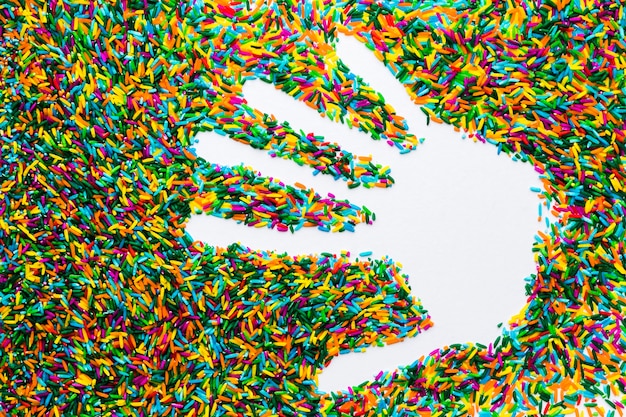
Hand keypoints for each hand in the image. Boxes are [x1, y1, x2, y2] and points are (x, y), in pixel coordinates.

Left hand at [188, 34, 548, 392]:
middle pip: (306, 182)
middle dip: (255, 166)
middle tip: (202, 145)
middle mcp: (379, 204)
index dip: (249, 233)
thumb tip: (321, 387)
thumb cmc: (492, 289)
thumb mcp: (446, 332)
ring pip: (341, 139)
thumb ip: (386, 358)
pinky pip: (401, 108)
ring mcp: (404, 173)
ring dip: (297, 117)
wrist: (537, 243)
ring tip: (249, 90)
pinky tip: (342, 48)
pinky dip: (375, 81)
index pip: (299, 238)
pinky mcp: (437, 148)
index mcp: (377, 243)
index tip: (196, 224)